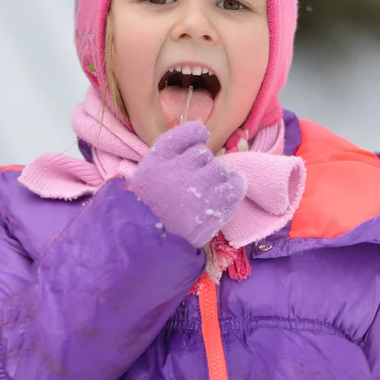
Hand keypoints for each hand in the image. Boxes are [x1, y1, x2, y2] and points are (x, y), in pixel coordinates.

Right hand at [129, 121, 246, 247]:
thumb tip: (197, 143)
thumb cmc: (146, 212)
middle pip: (203, 153)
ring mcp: (196, 188)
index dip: (196, 136)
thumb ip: (166, 159)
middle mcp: (177, 169)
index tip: (198, 144)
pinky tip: (227, 193)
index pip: (188, 132)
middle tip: (194, 183)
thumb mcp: (143, 177)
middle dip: (202, 166)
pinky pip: (235, 185)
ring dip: (217, 178)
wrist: (145, 247)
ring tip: (208, 192)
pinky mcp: (214, 207)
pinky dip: (234, 186)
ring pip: (220, 168)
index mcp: (157, 160)